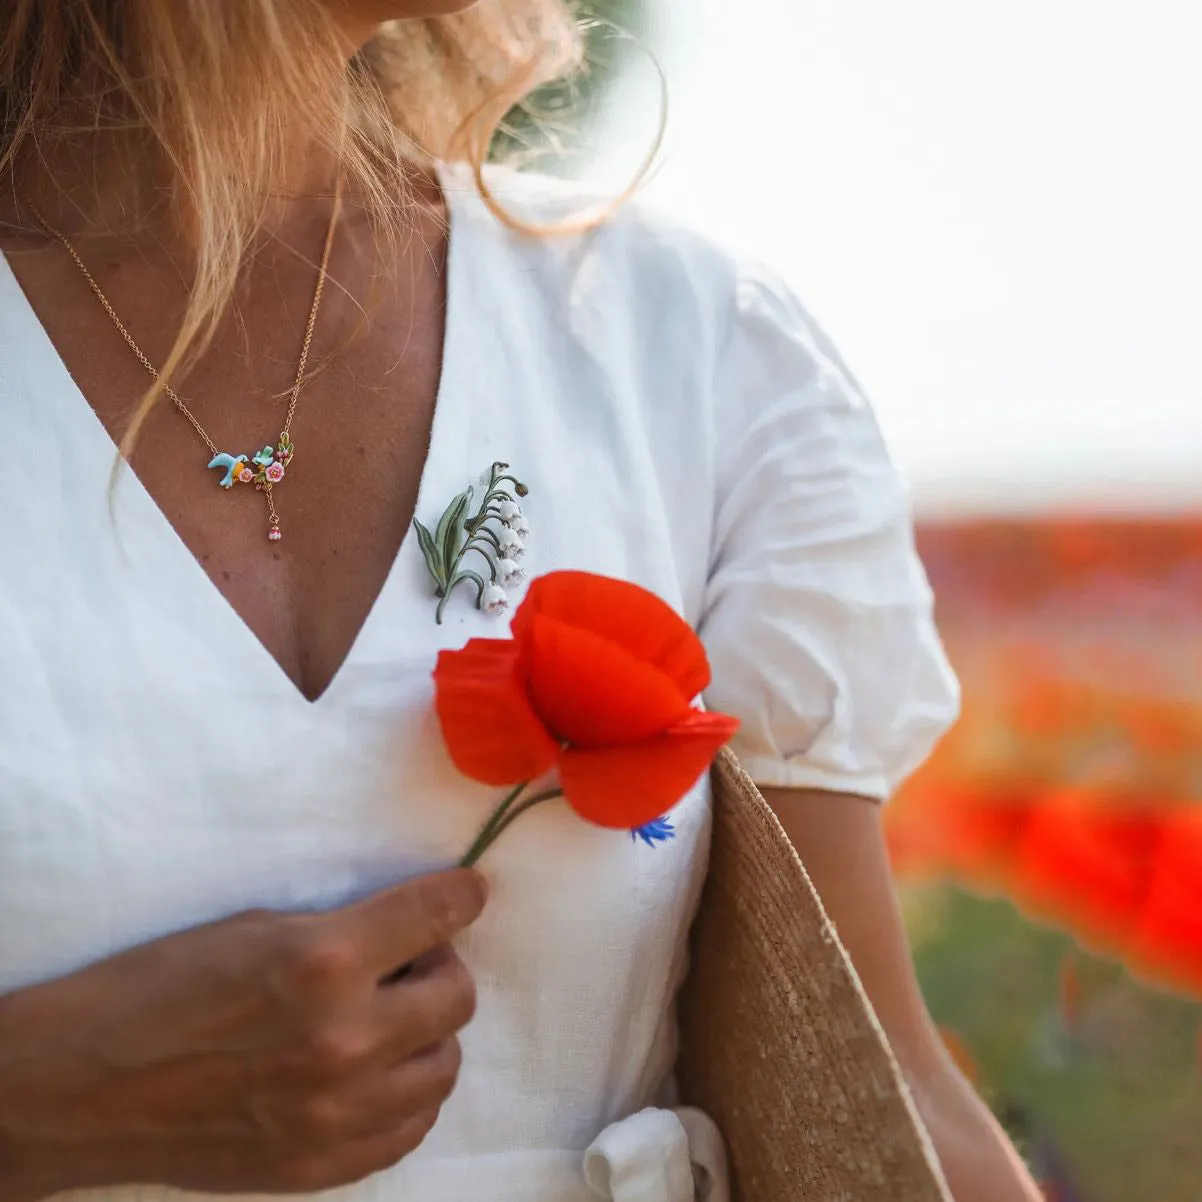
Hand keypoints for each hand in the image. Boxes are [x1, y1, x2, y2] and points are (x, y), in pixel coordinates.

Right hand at [0, 869, 485, 1197]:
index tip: (468, 892)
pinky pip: (410, 1128)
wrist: (91, 1086)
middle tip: (408, 964)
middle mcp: (345, 1036)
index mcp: (325, 960)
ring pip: (445, 1066)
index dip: (461, 895)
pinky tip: (374, 1076)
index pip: (436, 914)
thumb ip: (347, 933)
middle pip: (457, 996)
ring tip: (389, 1022)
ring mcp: (338, 1111)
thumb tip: (415, 933)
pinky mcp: (323, 1165)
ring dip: (428, 1035)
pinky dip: (406, 1096)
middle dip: (441, 968)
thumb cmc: (165, 986)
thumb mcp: (259, 929)